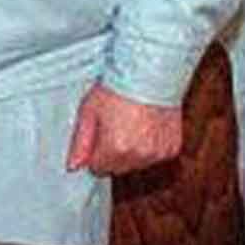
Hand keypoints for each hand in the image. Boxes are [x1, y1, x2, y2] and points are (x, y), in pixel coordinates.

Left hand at [66, 82, 180, 175]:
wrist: (149, 76)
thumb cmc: (117, 89)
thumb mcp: (89, 111)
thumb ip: (80, 142)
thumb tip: (73, 166)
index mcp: (115, 148)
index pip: (98, 169)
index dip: (93, 154)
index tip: (96, 137)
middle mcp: (138, 155)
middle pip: (117, 168)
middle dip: (111, 154)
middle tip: (112, 128)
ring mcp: (157, 153)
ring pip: (137, 164)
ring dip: (131, 153)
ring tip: (129, 125)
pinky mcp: (171, 148)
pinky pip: (155, 157)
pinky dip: (149, 148)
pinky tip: (145, 127)